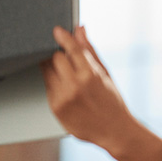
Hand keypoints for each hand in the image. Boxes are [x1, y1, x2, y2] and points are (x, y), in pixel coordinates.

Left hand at [40, 26, 161, 160]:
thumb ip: (89, 50)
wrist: (114, 131)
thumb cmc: (112, 101)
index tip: (57, 30)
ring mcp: (62, 97)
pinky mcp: (54, 107)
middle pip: (54, 58)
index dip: (63, 37)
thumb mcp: (105, 74)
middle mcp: (74, 85)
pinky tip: (69, 91)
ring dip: (54, 68)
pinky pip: (47, 87)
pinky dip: (55, 84)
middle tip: (67, 58)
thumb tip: (80, 29)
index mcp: (91, 75)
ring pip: (47, 71)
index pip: (72, 49)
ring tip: (69, 76)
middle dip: (59, 55)